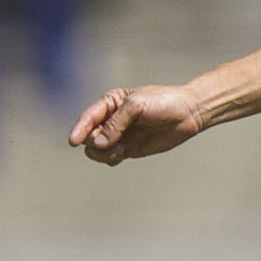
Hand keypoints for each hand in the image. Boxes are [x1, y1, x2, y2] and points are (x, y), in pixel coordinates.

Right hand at [68, 84, 205, 164]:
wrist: (187, 113)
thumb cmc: (163, 102)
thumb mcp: (137, 105)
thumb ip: (116, 122)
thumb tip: (98, 143)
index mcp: (110, 103)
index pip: (88, 117)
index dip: (79, 129)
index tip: (73, 141)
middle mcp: (111, 120)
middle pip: (88, 136)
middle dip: (95, 141)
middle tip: (111, 141)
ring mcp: (118, 135)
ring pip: (96, 150)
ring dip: (102, 153)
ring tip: (119, 149)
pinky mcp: (127, 149)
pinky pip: (109, 158)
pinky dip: (111, 159)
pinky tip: (122, 154)